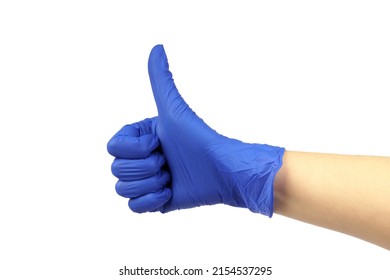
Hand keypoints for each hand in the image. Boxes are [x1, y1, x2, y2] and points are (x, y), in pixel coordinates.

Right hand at [107, 45, 283, 215]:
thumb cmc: (199, 139)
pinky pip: (134, 208)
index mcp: (138, 138)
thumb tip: (157, 47)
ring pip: (123, 190)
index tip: (159, 143)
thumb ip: (161, 80)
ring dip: (151, 184)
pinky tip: (169, 193)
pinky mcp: (153, 201)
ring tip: (171, 177)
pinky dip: (151, 202)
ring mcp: (145, 181)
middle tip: (169, 162)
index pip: (113, 149)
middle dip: (147, 168)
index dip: (136, 149)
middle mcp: (139, 159)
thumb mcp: (174, 110)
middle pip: (117, 171)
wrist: (222, 171)